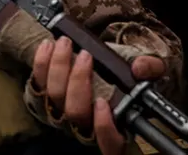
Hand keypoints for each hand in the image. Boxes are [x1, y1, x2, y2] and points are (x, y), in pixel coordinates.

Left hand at [31, 37, 165, 154]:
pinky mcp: (43, 97)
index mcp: (115, 126)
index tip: (103, 104)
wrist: (98, 68)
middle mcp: (85, 125)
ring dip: (58, 66)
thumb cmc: (124, 78)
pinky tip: (48, 46)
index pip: (110, 144)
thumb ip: (150, 70)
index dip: (104, 128)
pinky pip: (37, 83)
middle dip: (78, 81)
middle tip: (85, 56)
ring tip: (65, 44)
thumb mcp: (143, 72)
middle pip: (76, 112)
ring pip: (54, 97)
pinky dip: (41, 63)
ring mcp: (62, 113)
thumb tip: (140, 67)